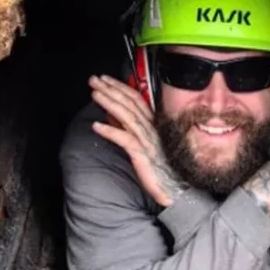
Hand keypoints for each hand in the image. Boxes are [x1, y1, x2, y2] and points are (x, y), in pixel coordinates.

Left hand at [88, 74, 187, 207]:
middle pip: (130, 103)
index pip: (136, 99)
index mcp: (153, 125)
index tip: (105, 79)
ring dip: (110, 103)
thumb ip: (127, 128)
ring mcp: (148, 141)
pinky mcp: (144, 155)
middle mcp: (152, 129)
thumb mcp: (142, 144)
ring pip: (127, 116)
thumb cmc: (160, 169)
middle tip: (94, 80)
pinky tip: (96, 126)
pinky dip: (110, 131)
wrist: (175, 190)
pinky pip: (125, 140)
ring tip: (94, 94)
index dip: (120, 87)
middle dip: (111, 89)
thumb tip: (110, 115)